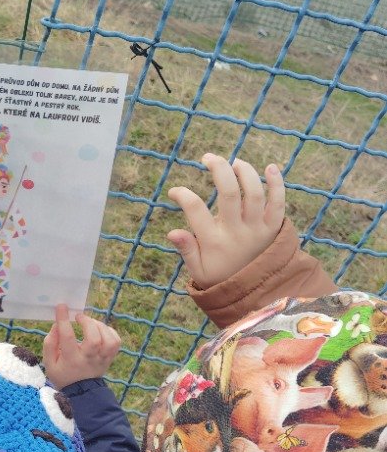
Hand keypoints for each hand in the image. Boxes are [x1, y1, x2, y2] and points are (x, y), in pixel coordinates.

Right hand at [43, 303, 120, 388]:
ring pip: (108, 340)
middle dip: (87, 322)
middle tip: (79, 317)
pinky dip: (110, 332)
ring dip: (99, 326)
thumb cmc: (62, 374)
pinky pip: (116, 342)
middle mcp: (88, 359)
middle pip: (94, 338)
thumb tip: (57, 325)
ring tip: (90, 323)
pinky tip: (100, 330)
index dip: (64, 320)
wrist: (81, 393)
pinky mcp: (110, 358)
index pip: (67, 337)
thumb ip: (50, 343)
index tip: (61, 307)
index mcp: (71, 360)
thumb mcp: (49, 362)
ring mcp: (102, 359)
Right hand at [167, 153, 284, 288]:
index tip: (175, 192)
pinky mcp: (274, 228)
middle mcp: (236, 232)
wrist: (256, 293)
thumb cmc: (221, 277)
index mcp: (214, 242)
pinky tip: (269, 167)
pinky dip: (277, 183)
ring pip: (254, 193)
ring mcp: (258, 229)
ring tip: (233, 163)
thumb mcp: (199, 271)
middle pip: (229, 193)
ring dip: (244, 172)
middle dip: (218, 169)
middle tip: (208, 158)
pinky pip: (279, 203)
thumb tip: (171, 232)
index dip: (182, 195)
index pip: (195, 210)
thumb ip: (187, 250)